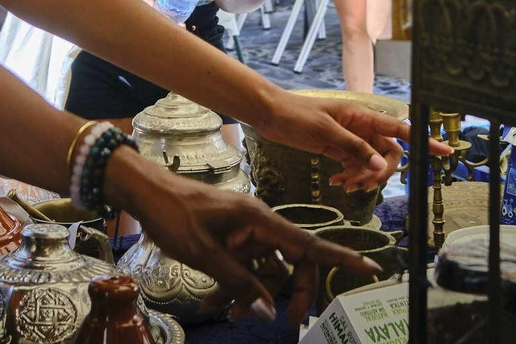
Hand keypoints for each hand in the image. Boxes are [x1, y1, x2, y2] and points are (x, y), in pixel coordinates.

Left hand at [110, 154, 383, 324]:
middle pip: (292, 261)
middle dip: (292, 290)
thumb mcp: (205, 254)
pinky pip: (244, 266)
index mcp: (260, 220)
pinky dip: (233, 285)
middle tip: (290, 321)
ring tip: (226, 314)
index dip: (341, 257)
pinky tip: (213, 305)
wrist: (145, 194)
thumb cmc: (174, 214)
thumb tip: (270, 310)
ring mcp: (244, 231)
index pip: (309, 243)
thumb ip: (239, 283)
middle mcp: (259, 224)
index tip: (371, 267)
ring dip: (251, 294)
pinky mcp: (231, 238)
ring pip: (265, 268)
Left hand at [253, 92, 451, 191]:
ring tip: (343, 186)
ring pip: (372, 163)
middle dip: (381, 172)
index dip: (423, 140)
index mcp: (362, 115)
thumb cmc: (296, 115)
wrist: (270, 114)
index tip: (444, 151)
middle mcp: (361, 127)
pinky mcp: (338, 149)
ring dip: (363, 177)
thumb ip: (354, 149)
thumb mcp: (325, 131)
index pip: (400, 128)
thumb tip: (381, 166)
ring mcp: (350, 139)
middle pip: (388, 153)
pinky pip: (356, 166)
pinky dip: (351, 177)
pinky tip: (336, 183)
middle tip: (362, 185)